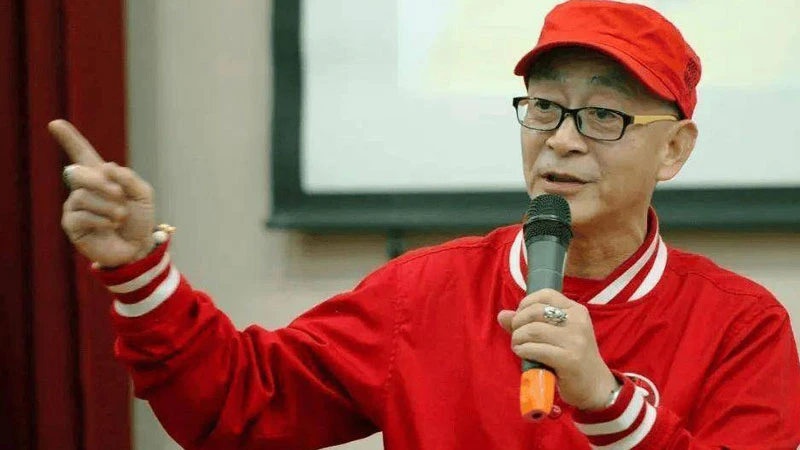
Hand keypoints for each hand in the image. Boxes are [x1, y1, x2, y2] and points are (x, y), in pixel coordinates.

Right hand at [51, 119, 156, 267]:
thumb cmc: (139, 219)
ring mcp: (75, 206)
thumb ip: (129, 178)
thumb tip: (106, 167)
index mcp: (101, 176)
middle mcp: (84, 188)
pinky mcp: (72, 225)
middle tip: (120, 195)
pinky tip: (111, 225)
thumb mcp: (143, 194)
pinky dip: (101, 219)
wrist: (138, 247)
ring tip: (121, 216)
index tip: (55, 123)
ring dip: (109, 206)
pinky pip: (80, 215)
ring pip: (83, 196)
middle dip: (100, 183)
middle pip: (80, 173)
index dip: (69, 138)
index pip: (82, 153)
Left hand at [497, 289, 618, 410]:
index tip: (520, 317)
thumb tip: (502, 314)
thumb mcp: (555, 336)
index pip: (546, 294)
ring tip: (517, 346)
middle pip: (536, 311)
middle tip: (516, 335)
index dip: (526, 303)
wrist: (595, 386)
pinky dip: (523, 350)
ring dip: (518, 338)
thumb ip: (528, 323)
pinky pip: (536, 349)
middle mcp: (578, 322)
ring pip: (533, 330)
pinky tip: (522, 354)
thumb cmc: (571, 357)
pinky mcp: (569, 360)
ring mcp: (575, 341)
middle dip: (518, 322)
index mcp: (576, 310)